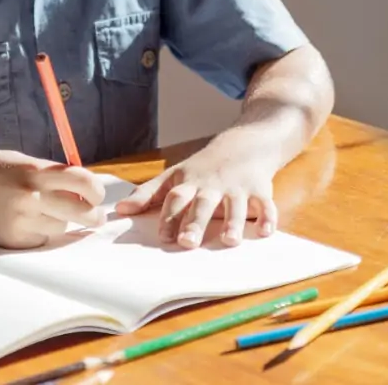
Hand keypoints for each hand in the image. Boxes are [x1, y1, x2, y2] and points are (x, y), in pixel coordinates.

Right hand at [0, 150, 105, 248]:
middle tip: (95, 215)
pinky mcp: (13, 240)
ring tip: (43, 211)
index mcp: (35, 171)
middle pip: (81, 211)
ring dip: (61, 221)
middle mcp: (30, 196)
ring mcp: (21, 221)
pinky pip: (41, 240)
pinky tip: (25, 221)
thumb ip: (53, 174)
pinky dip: (41, 232)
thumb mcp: (24, 162)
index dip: (96, 190)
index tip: (97, 194)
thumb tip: (86, 189)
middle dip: (93, 214)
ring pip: (62, 227)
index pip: (82, 182)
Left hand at [115, 148, 277, 249]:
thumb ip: (148, 194)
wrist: (243, 143)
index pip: (176, 198)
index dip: (169, 216)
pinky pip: (266, 204)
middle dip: (195, 222)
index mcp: (189, 182)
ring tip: (229, 241)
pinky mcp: (260, 190)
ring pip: (235, 206)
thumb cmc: (203, 166)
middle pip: (203, 204)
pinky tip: (266, 231)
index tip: (163, 236)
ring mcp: (237, 187)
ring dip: (233, 223)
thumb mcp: (174, 175)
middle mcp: (212, 185)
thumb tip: (119, 211)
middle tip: (187, 242)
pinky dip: (268, 218)